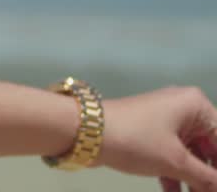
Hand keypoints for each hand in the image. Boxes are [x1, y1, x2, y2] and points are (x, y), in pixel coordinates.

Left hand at [96, 86, 216, 191]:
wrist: (84, 131)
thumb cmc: (136, 140)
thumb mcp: (175, 161)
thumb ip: (206, 178)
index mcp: (196, 106)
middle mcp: (184, 109)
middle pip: (208, 149)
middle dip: (210, 177)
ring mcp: (165, 122)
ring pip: (190, 156)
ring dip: (194, 181)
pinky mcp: (149, 135)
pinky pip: (171, 157)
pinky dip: (176, 177)